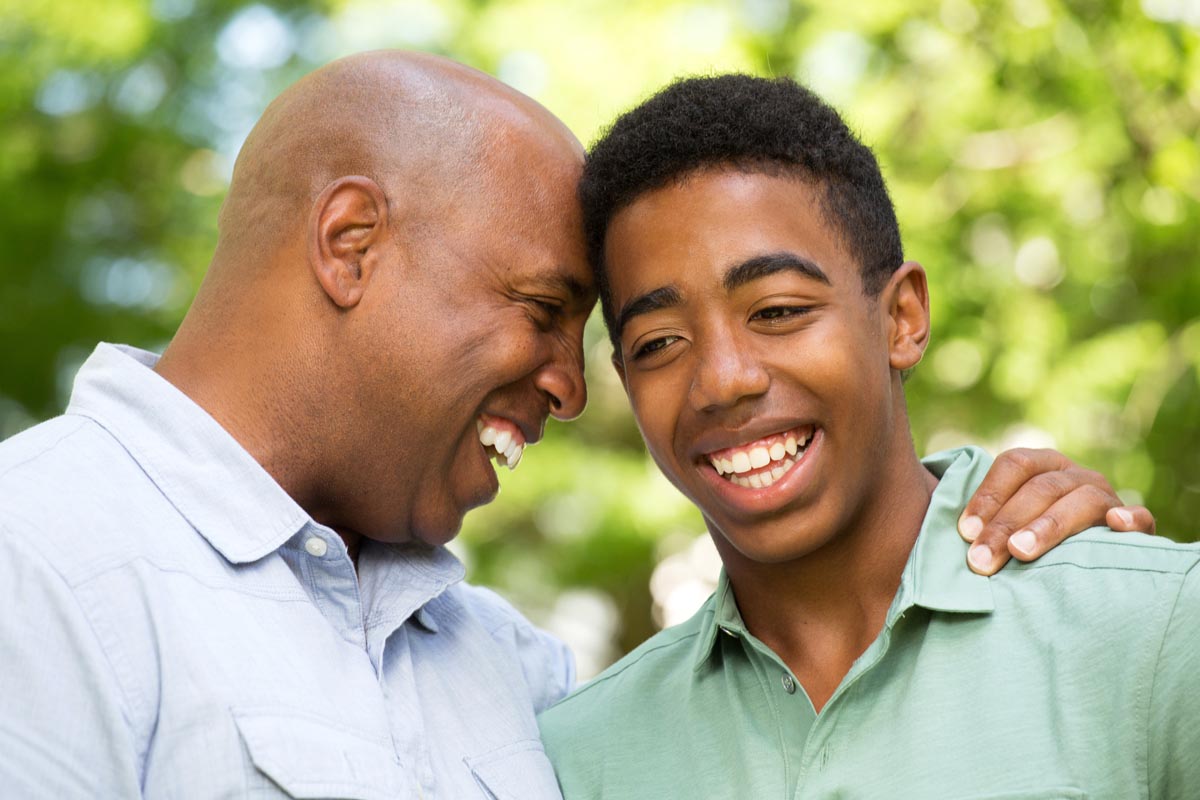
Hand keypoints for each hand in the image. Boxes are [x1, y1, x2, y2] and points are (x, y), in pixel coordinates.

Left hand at [957, 447, 1154, 575]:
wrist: (1085, 559)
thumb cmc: (1028, 539)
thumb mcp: (1006, 523)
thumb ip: (983, 522)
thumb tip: (954, 537)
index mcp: (1042, 465)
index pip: (1014, 464)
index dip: (988, 495)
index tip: (965, 531)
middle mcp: (1074, 475)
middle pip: (1040, 488)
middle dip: (1005, 524)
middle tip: (980, 559)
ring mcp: (1106, 497)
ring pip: (1081, 501)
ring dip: (1049, 525)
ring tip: (1022, 550)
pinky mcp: (1136, 525)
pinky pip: (1140, 518)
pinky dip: (1130, 519)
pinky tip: (1115, 525)